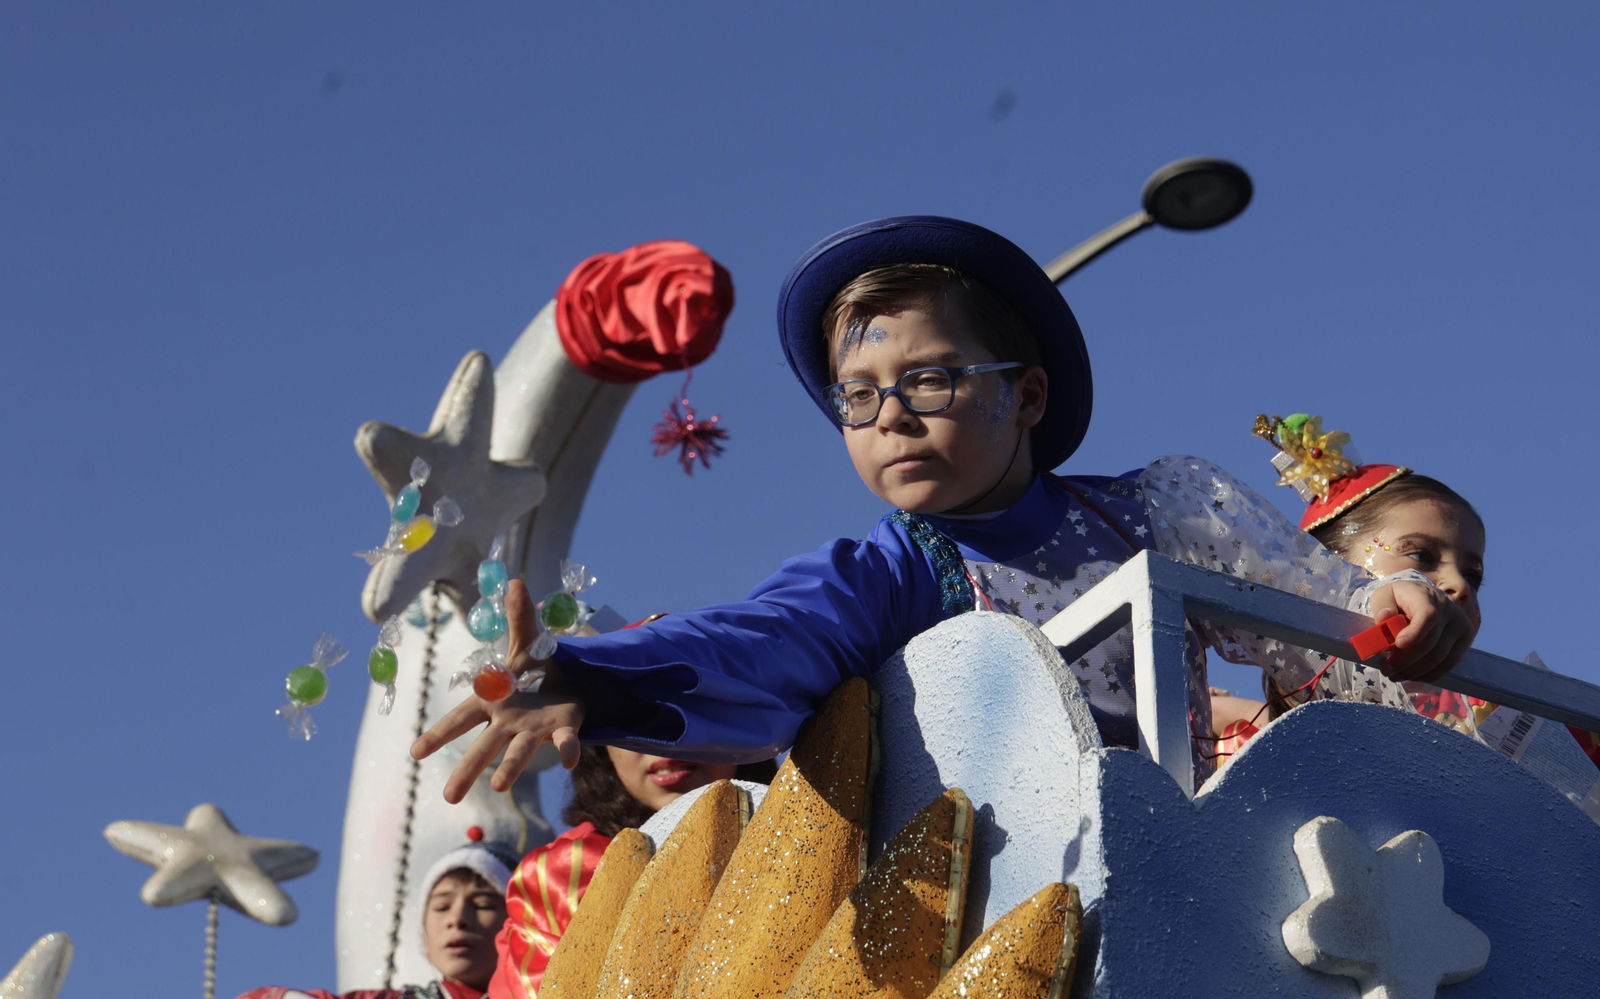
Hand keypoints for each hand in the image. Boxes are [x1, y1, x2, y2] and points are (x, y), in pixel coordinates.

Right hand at [410, 579, 584, 802]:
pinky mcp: (563, 730)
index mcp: (492, 701)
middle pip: (484, 746)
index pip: (460, 718)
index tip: (415, 752)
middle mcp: (508, 721)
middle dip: (466, 769)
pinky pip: (564, 743)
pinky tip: (569, 761)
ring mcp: (534, 729)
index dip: (439, 734)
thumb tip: (516, 581)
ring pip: (519, 752)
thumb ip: (520, 616)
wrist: (573, 682)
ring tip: (499, 786)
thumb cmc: (538, 668)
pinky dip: (566, 751)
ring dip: (510, 768)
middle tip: (448, 797)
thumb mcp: (528, 639)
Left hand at [1367, 580, 1473, 683]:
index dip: (1414, 633)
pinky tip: (1413, 676)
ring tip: (1396, 675)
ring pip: (1440, 657)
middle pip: (1431, 643)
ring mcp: (1460, 626)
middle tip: (1386, 670)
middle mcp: (1449, 611)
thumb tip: (1384, 619)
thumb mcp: (1385, 595)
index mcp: (1427, 597)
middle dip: (1406, 661)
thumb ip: (1382, 606)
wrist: (1425, 596)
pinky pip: (1449, 663)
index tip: (1397, 645)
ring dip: (1415, 671)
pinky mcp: (1465, 640)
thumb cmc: (1401, 598)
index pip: (1427, 616)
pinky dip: (1430, 674)